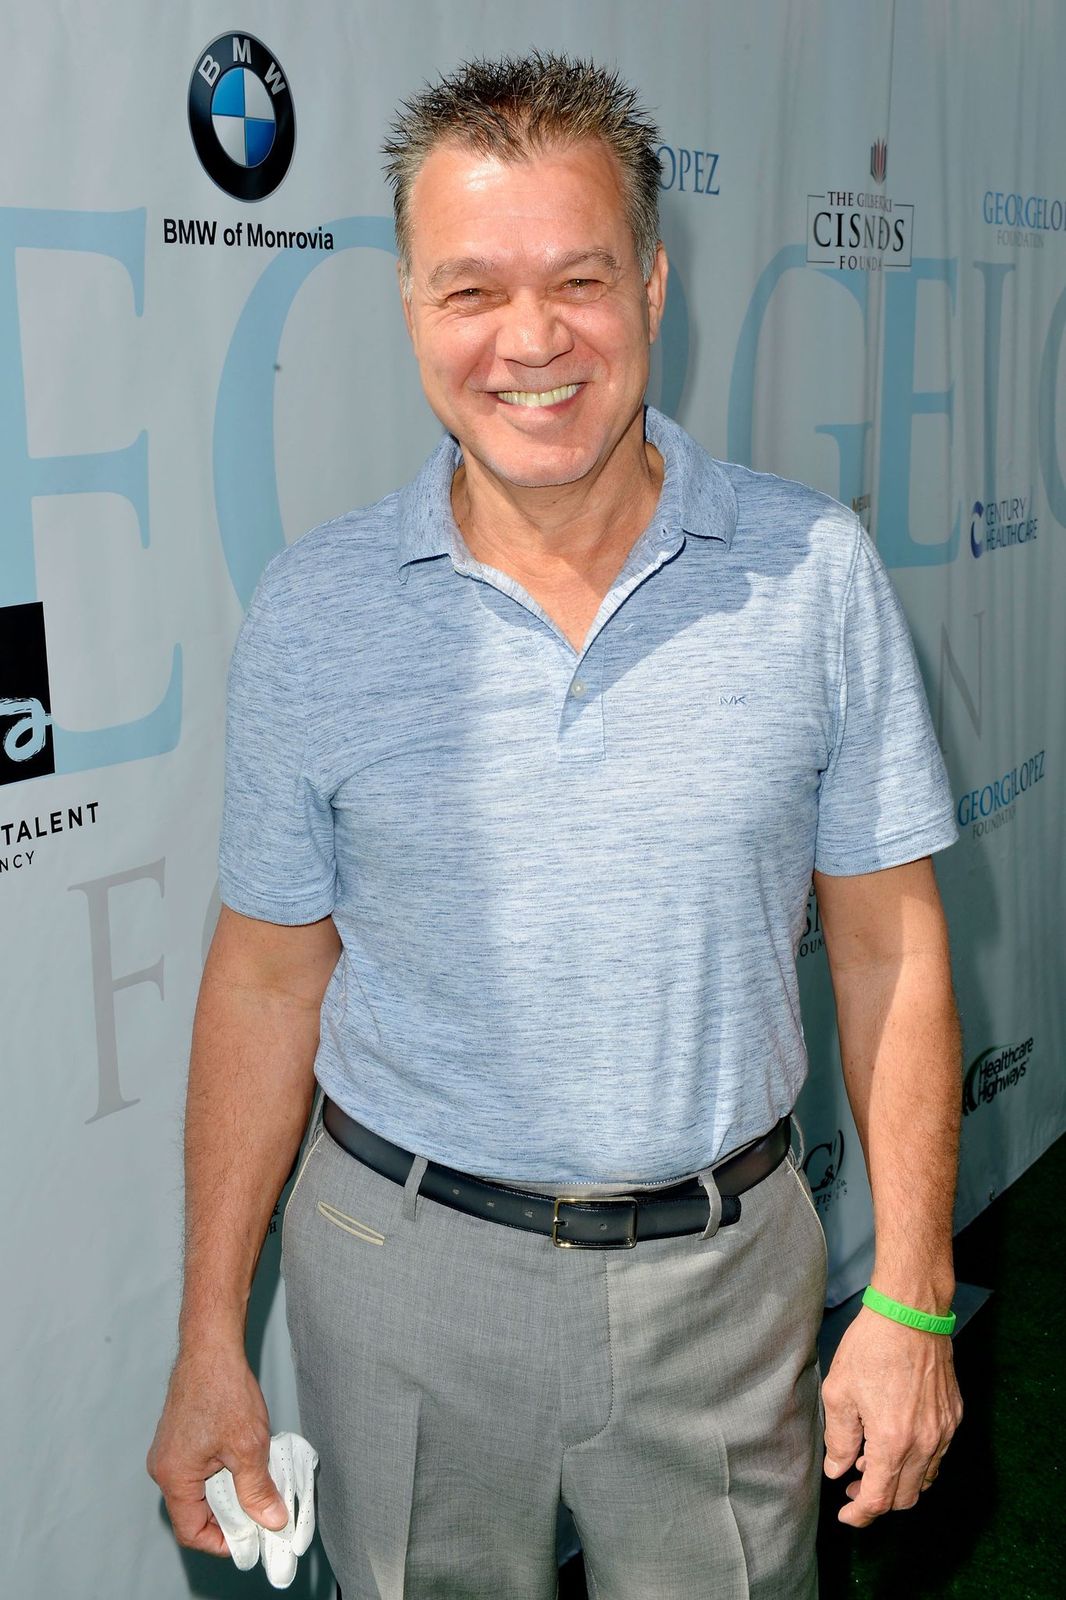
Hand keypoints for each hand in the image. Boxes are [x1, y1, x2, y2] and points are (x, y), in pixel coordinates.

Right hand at [147, 1338, 287, 1555]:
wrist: (211, 1345)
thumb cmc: (223, 1390)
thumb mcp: (249, 1448)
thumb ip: (258, 1491)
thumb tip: (271, 1521)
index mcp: (174, 1477)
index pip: (191, 1531)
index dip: (223, 1542)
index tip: (252, 1539)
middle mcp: (164, 1467)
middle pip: (195, 1512)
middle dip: (231, 1516)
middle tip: (262, 1513)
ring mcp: (170, 1450)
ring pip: (200, 1488)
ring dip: (230, 1491)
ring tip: (260, 1483)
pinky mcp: (180, 1435)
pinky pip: (200, 1468)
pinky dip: (224, 1472)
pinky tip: (248, 1460)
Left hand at [821, 1305, 962, 1525]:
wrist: (911, 1313)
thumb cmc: (871, 1347)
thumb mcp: (840, 1391)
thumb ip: (839, 1439)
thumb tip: (838, 1470)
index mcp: (893, 1441)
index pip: (880, 1500)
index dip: (860, 1515)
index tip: (846, 1515)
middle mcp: (925, 1443)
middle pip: (905, 1497)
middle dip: (878, 1500)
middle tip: (854, 1486)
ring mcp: (944, 1431)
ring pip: (924, 1479)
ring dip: (898, 1481)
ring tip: (870, 1460)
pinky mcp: (954, 1416)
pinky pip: (937, 1455)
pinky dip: (916, 1461)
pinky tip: (894, 1441)